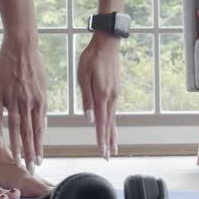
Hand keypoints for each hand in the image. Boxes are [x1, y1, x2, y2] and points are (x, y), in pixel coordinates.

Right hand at [0, 38, 47, 174]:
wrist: (21, 45)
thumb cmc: (34, 65)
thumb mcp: (43, 86)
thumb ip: (42, 107)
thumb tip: (43, 126)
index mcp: (39, 101)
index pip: (39, 129)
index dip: (39, 147)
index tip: (39, 161)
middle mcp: (28, 102)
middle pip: (29, 132)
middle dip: (30, 152)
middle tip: (30, 168)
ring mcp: (13, 98)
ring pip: (15, 127)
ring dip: (17, 146)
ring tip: (17, 161)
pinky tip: (0, 142)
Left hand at [77, 31, 120, 159]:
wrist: (107, 43)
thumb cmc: (92, 57)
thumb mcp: (84, 76)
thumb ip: (87, 98)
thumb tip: (90, 118)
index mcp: (102, 95)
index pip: (102, 122)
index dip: (101, 139)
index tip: (102, 151)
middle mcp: (111, 97)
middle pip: (110, 124)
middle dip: (108, 141)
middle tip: (108, 156)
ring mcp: (115, 94)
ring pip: (113, 118)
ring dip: (112, 134)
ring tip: (112, 147)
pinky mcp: (115, 90)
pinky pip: (113, 111)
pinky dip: (113, 123)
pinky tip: (112, 128)